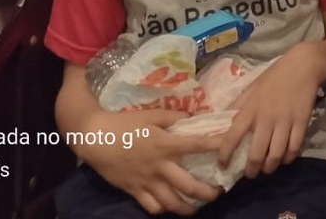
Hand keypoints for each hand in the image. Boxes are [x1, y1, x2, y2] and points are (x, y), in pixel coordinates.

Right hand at [76, 108, 221, 216]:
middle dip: (207, 193)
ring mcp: (146, 182)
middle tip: (218, 192)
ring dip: (187, 207)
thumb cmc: (124, 123)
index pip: (197, 145)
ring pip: (171, 203)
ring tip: (196, 207)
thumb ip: (173, 117)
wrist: (95, 138)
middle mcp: (159, 166)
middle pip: (189, 186)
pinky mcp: (134, 190)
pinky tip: (168, 206)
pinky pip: (151, 206)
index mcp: (165, 145)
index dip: (216, 146)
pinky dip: (162, 209)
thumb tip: (191, 117)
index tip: (230, 146)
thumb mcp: (150, 115)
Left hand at [218, 44, 325, 178]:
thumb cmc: (274, 76)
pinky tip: (285, 158)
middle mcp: (266, 117)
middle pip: (257, 153)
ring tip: (267, 169)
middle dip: (252, 169)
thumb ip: (238, 105)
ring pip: (277, 154)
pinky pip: (294, 147)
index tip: (222, 165)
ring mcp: (285, 121)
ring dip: (270, 167)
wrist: (303, 65)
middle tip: (250, 174)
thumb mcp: (252, 87)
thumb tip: (221, 120)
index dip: (225, 154)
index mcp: (250, 108)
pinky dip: (289, 157)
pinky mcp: (302, 122)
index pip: (232, 136)